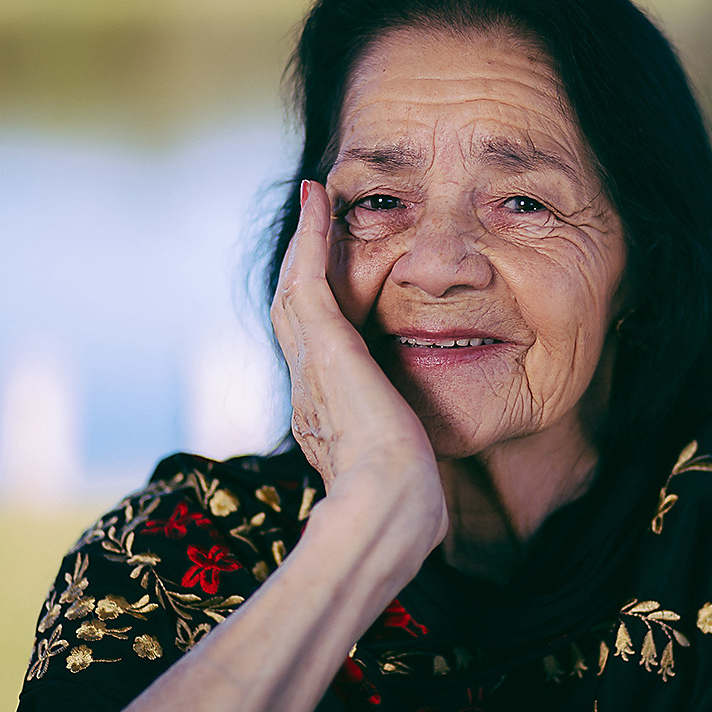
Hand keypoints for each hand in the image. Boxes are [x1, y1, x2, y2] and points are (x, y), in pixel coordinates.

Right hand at [270, 181, 446, 538]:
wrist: (388, 508)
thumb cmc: (405, 506)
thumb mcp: (401, 474)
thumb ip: (400, 459)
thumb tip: (417, 466)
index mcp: (324, 418)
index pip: (315, 354)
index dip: (317, 315)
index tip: (327, 288)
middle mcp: (307, 389)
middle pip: (294, 312)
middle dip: (301, 267)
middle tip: (311, 225)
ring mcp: (310, 367)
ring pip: (295, 289)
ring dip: (304, 244)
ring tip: (314, 203)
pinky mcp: (326, 347)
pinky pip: (309, 279)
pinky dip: (313, 239)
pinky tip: (320, 203)